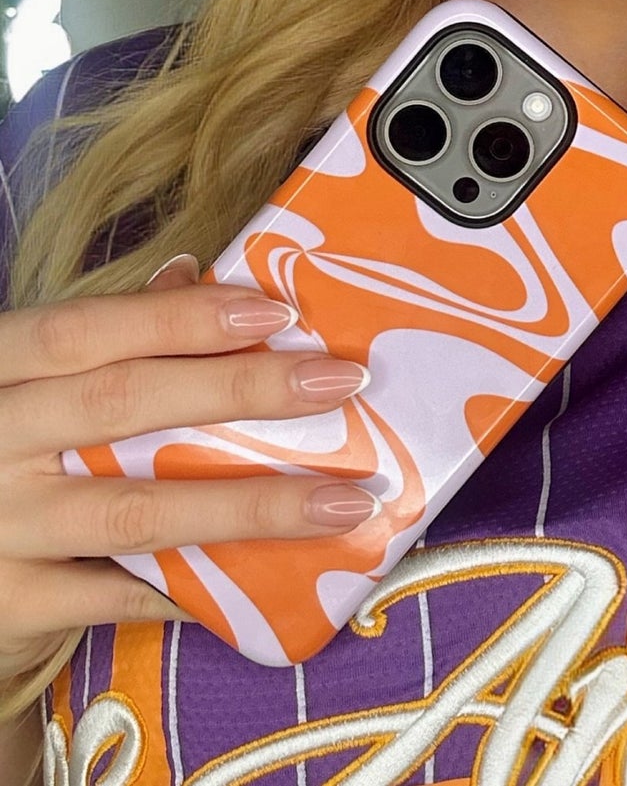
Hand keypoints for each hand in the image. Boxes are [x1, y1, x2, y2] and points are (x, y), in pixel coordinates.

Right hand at [0, 254, 375, 689]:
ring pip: (137, 509)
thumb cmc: (3, 452)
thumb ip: (105, 337)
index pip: (88, 330)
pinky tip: (271, 577)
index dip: (181, 318)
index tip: (277, 312)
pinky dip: (195, 587)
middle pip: (123, 404)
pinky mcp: (7, 604)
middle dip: (244, 389)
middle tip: (342, 384)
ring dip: (251, 506)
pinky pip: (119, 596)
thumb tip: (189, 272)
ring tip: (343, 501)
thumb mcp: (31, 385)